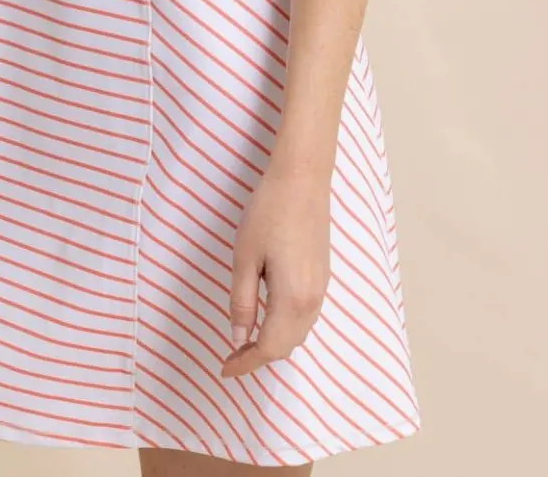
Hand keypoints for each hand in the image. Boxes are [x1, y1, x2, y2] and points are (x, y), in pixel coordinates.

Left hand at [220, 165, 329, 378]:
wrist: (303, 178)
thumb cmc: (268, 212)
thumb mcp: (244, 257)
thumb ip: (242, 303)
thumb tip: (239, 339)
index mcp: (292, 299)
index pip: (270, 348)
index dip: (246, 364)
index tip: (224, 369)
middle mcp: (313, 301)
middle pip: (287, 346)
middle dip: (259, 357)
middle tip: (231, 355)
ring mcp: (322, 288)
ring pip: (298, 333)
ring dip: (274, 343)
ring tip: (245, 340)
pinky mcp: (323, 276)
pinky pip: (305, 316)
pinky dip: (286, 327)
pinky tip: (267, 317)